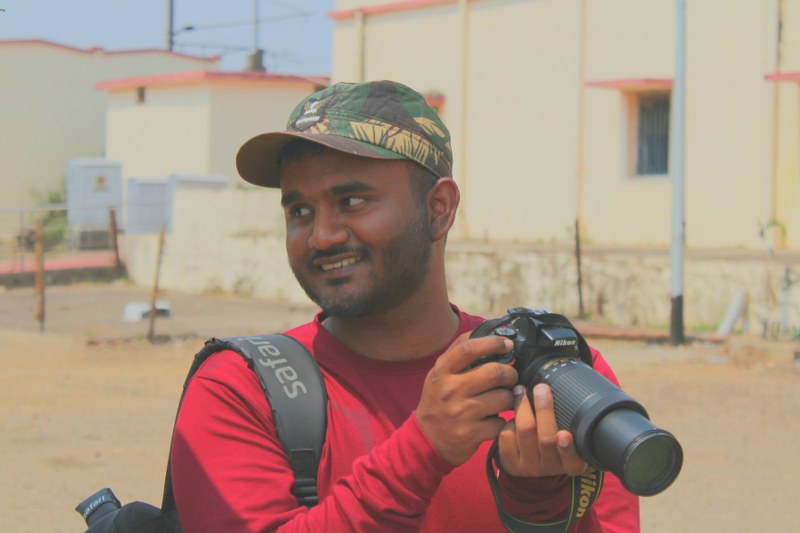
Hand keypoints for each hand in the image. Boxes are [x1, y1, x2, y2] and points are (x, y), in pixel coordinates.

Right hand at [416, 333, 518, 465]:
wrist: (427, 439)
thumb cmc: (439, 400)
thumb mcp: (440, 374)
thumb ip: (458, 351)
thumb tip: (486, 330)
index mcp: (442, 371)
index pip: (469, 348)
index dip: (493, 343)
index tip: (507, 344)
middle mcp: (450, 390)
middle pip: (494, 372)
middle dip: (510, 373)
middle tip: (510, 376)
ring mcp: (461, 413)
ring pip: (503, 398)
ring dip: (509, 398)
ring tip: (502, 400)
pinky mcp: (471, 434)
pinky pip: (501, 422)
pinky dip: (503, 421)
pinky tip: (496, 419)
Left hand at [497, 383, 587, 477]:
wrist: (532, 461)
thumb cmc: (554, 441)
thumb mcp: (569, 435)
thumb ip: (568, 420)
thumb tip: (555, 389)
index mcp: (572, 464)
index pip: (572, 460)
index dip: (567, 448)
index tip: (564, 434)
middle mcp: (550, 467)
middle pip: (546, 439)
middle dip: (544, 409)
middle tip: (542, 388)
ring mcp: (529, 466)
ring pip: (524, 431)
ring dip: (522, 406)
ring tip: (520, 391)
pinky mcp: (509, 462)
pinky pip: (507, 435)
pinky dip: (509, 421)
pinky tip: (514, 417)